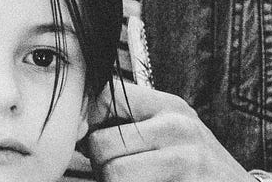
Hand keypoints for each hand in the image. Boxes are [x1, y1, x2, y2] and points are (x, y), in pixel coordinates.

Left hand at [84, 81, 251, 180]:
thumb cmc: (196, 167)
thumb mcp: (170, 133)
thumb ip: (130, 124)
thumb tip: (76, 126)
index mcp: (168, 106)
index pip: (103, 97)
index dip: (88, 124)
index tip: (96, 144)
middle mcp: (177, 126)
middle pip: (101, 143)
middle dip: (101, 167)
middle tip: (120, 176)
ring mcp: (185, 159)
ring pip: (113, 174)